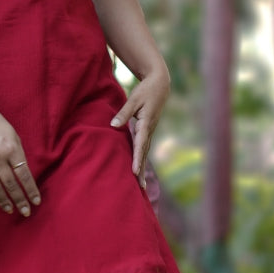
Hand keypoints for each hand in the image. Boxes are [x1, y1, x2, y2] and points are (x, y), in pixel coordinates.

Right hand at [0, 103, 40, 215]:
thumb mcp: (14, 136)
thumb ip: (18, 155)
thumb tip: (23, 176)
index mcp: (12, 148)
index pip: (24, 175)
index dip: (31, 190)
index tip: (36, 202)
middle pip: (10, 184)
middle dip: (19, 200)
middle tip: (25, 212)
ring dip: (3, 200)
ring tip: (9, 209)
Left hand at [111, 66, 170, 188]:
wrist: (160, 84)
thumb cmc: (145, 90)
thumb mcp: (134, 99)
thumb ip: (123, 113)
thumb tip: (113, 126)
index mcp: (145, 124)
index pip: (140, 145)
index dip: (136, 159)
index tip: (133, 172)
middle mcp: (149, 130)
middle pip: (144, 154)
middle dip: (141, 171)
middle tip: (140, 188)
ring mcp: (149, 131)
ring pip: (145, 153)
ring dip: (142, 168)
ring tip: (141, 185)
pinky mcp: (148, 130)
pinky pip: (144, 148)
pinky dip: (141, 159)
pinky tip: (138, 168)